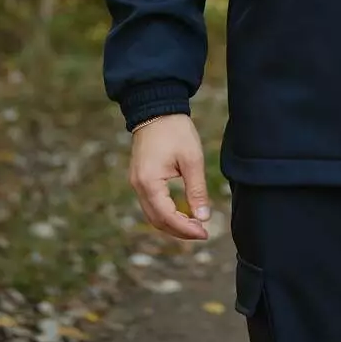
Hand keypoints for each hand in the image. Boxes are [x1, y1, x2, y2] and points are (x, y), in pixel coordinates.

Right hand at [129, 115, 211, 239]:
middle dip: (179, 230)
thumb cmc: (176, 131)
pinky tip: (183, 212)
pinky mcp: (140, 178)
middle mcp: (138, 186)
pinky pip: (151, 204)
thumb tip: (203, 217)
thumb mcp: (192, 160)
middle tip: (202, 233)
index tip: (204, 233)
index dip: (185, 229)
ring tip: (194, 226)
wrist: (158, 109)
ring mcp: (136, 183)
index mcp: (149, 182)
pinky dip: (166, 212)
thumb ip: (196, 190)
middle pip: (157, 220)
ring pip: (153, 214)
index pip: (166, 217)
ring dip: (172, 223)